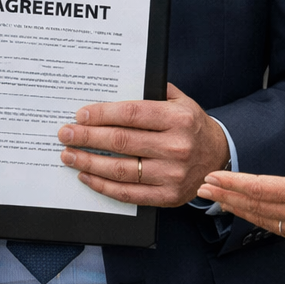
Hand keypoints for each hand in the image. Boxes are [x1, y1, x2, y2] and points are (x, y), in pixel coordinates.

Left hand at [58, 82, 228, 206]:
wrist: (218, 156)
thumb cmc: (191, 125)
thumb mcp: (179, 101)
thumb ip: (151, 92)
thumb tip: (112, 87)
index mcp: (178, 119)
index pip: (131, 114)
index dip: (102, 114)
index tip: (81, 115)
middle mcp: (177, 147)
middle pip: (121, 141)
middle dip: (87, 137)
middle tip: (65, 134)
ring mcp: (173, 174)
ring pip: (120, 169)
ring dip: (88, 162)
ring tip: (69, 155)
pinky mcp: (168, 197)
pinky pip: (128, 193)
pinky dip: (103, 186)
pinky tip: (86, 175)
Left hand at [196, 118, 284, 247]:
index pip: (258, 187)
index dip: (232, 183)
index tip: (212, 178)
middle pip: (252, 205)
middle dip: (225, 196)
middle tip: (202, 189)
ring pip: (260, 218)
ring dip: (236, 209)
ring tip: (217, 201)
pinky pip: (274, 228)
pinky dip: (255, 219)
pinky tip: (248, 214)